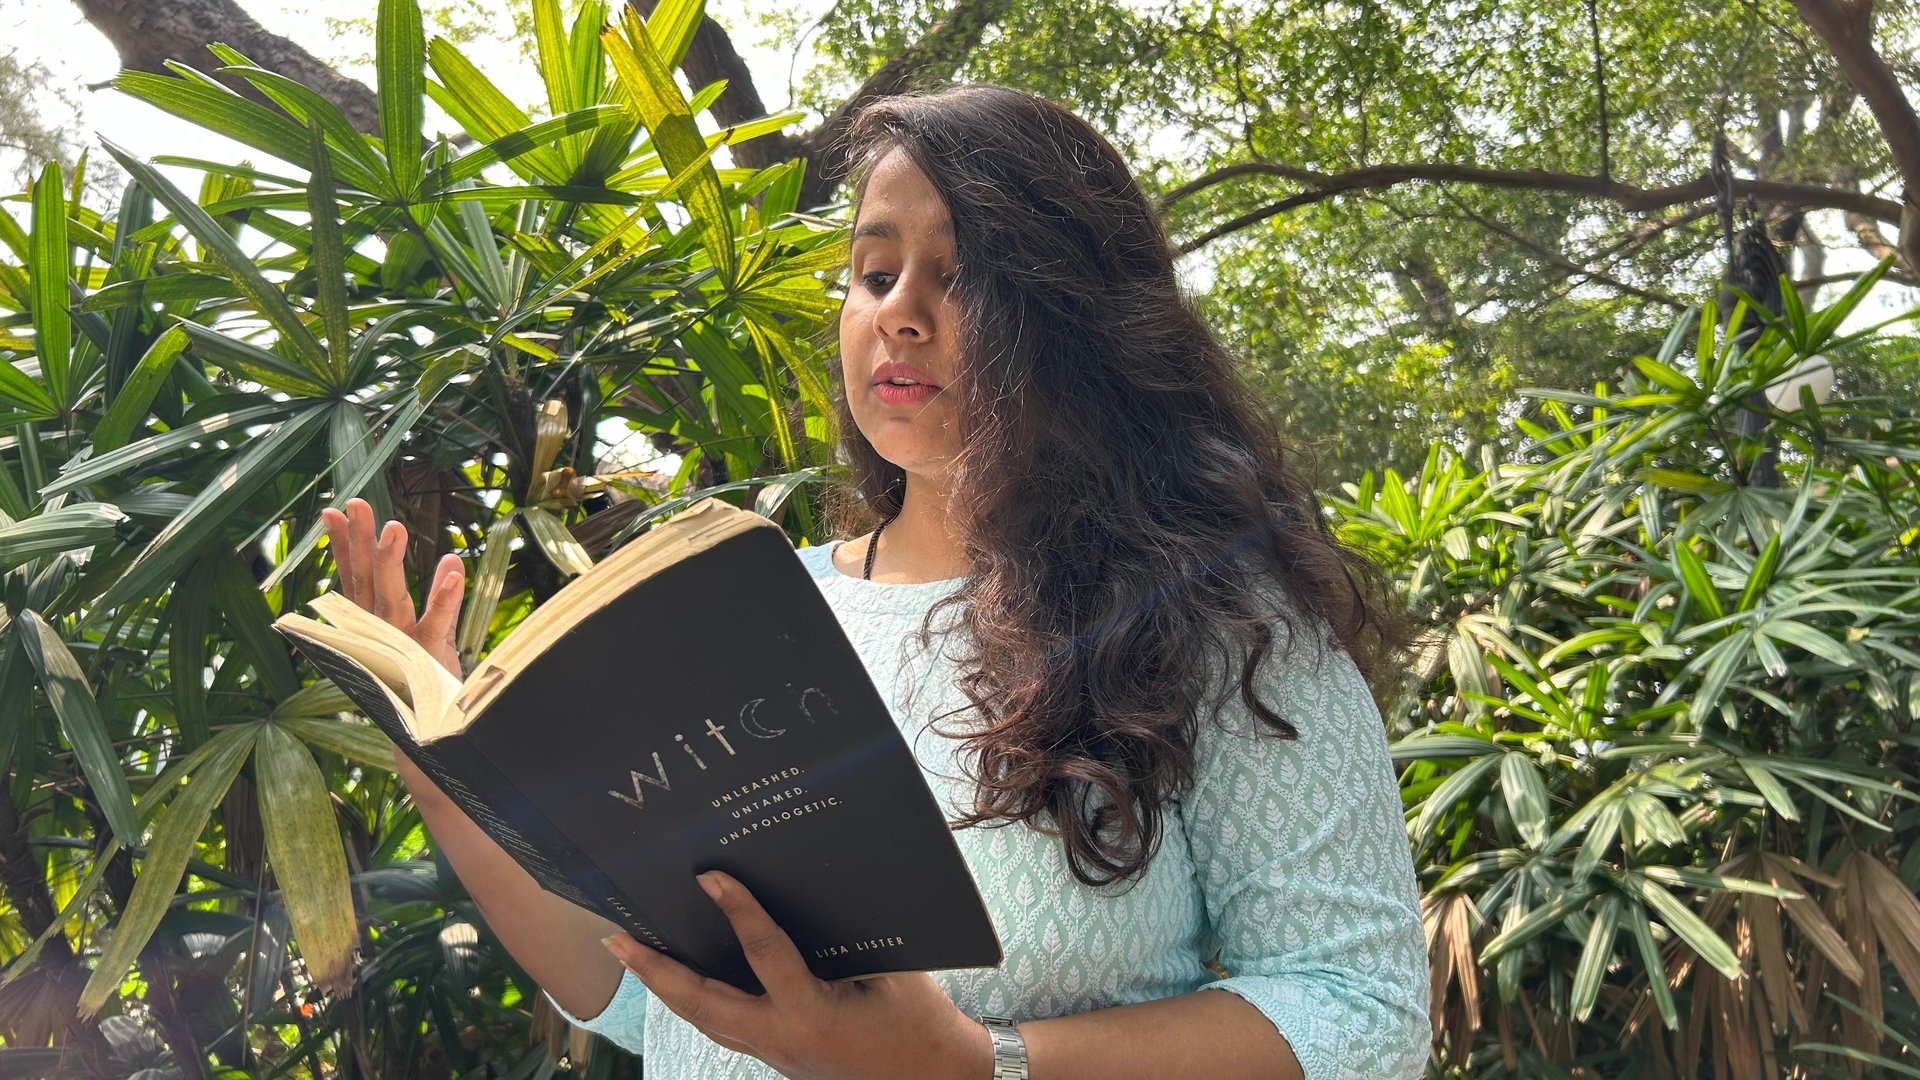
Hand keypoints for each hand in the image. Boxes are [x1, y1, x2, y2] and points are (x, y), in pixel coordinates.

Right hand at [319, 497, 465, 676]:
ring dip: (390, 563)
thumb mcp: (425, 635)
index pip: (354, 577)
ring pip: (391, 598)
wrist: (427, 739)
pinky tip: (453, 570)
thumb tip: (447, 559)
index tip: (334, 511)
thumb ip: (434, 598)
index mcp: (372, 623)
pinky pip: (436, 624)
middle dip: (359, 541)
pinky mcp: (428, 658)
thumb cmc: (423, 684)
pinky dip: (443, 598)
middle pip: (365, 580)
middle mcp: (379, 631)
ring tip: (394, 527)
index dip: (343, 545)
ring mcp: (400, 644)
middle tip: (356, 504)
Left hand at [602, 871, 989, 1079]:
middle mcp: (781, 1039)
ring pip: (706, 1020)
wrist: (936, 1077)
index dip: (738, 909)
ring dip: (667, 988)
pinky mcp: (780, 1059)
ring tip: (635, 955)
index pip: (763, 952)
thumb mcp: (889, 970)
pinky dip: (700, 1003)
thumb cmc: (920, 1021)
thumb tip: (808, 892)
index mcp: (810, 1014)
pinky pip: (727, 1028)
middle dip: (656, 969)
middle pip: (700, 1003)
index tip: (711, 877)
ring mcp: (776, 1055)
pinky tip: (688, 982)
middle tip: (618, 938)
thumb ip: (844, 936)